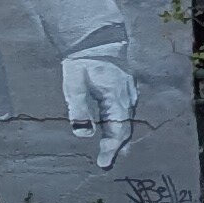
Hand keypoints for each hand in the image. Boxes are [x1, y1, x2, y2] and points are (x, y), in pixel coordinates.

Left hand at [62, 48, 137, 169]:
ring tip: (111, 154)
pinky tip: (113, 133)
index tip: (103, 163)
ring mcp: (129, 93)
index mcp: (116, 96)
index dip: (111, 148)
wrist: (96, 39)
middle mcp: (127, 97)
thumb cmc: (82, 61)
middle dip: (116, 147)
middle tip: (106, 163)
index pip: (117, 129)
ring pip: (126, 121)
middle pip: (124, 128)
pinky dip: (120, 126)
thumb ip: (78, 108)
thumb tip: (84, 134)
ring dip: (119, 138)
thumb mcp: (74, 83)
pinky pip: (125, 113)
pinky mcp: (126, 90)